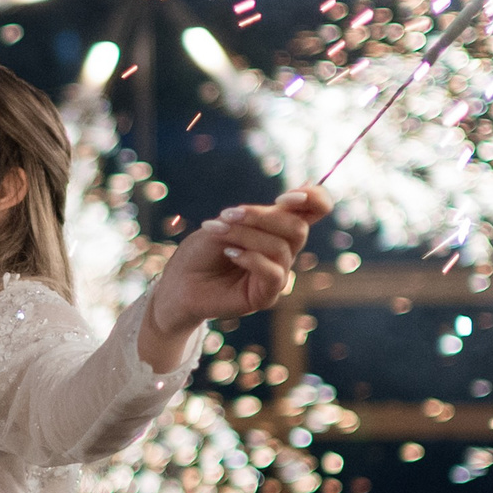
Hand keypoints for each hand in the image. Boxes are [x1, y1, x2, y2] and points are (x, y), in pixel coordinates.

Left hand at [148, 186, 332, 357]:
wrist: (178, 283)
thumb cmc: (200, 251)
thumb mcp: (224, 225)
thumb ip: (255, 217)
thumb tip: (285, 203)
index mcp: (277, 228)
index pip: (314, 209)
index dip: (313, 198)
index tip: (285, 197)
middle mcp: (283, 250)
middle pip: (297, 228)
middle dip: (262, 217)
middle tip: (228, 214)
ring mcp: (277, 274)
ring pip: (280, 248)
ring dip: (246, 235)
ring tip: (218, 232)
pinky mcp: (266, 295)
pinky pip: (274, 274)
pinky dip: (251, 258)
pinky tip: (229, 254)